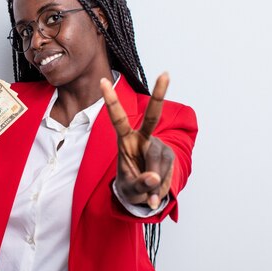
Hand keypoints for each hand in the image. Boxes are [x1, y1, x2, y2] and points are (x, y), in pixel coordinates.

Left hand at [99, 73, 174, 209]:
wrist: (142, 196)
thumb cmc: (130, 186)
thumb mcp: (130, 189)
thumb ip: (140, 184)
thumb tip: (153, 178)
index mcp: (125, 140)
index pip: (118, 119)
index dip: (111, 100)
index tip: (103, 81)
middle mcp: (142, 138)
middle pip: (153, 116)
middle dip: (160, 94)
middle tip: (165, 74)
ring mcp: (157, 145)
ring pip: (159, 160)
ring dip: (154, 181)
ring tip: (147, 193)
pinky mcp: (168, 154)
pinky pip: (167, 171)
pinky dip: (161, 185)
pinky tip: (155, 189)